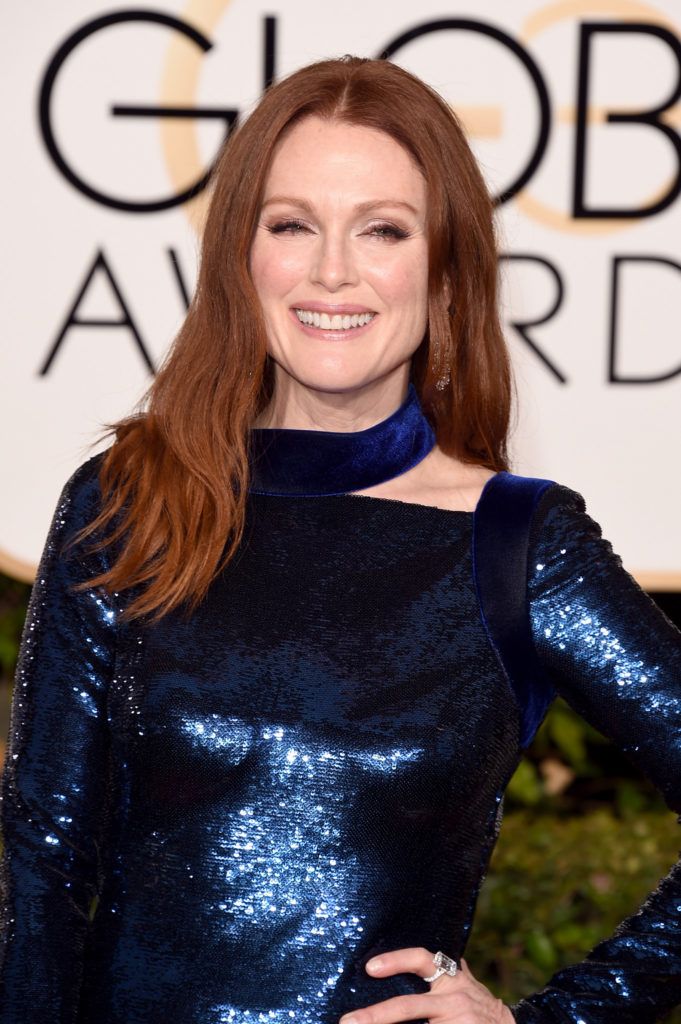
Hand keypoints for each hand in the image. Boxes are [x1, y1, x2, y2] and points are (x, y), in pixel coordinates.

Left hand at [338, 947, 514, 1023]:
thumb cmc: (484, 1008)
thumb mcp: (469, 985)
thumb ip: (450, 973)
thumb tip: (429, 959)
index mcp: (452, 979)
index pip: (422, 960)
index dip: (396, 960)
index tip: (370, 967)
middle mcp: (454, 999)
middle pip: (408, 1005)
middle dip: (375, 1015)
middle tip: (348, 1021)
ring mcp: (458, 1021)